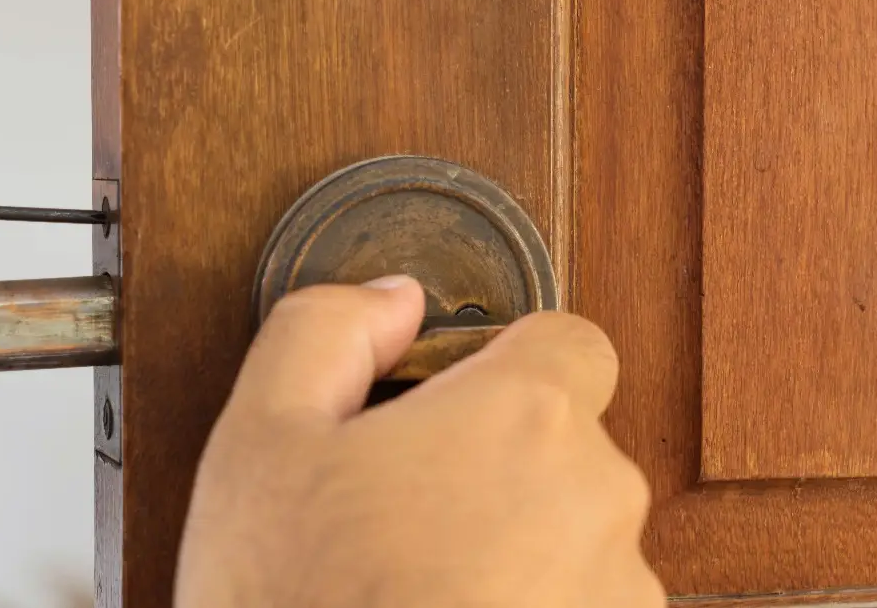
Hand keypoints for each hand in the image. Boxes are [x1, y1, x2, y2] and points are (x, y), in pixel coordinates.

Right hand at [176, 275, 663, 606]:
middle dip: (492, 464)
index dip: (505, 361)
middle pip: (563, 444)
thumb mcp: (260, 438)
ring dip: (511, 548)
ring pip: (572, 537)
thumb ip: (326, 329)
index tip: (454, 401)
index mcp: (520, 419)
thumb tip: (389, 298)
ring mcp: (616, 600)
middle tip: (398, 513)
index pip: (568, 341)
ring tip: (412, 588)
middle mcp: (595, 502)